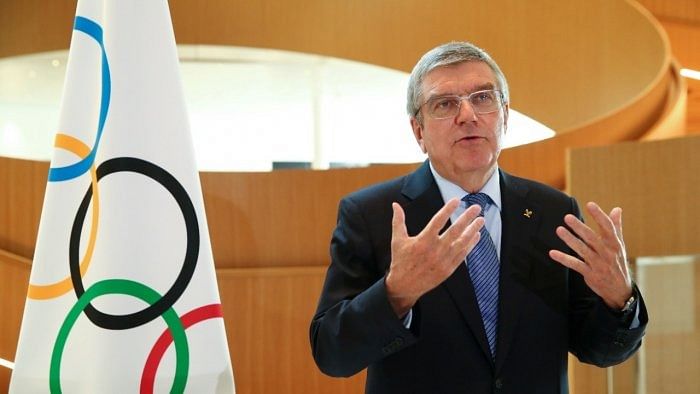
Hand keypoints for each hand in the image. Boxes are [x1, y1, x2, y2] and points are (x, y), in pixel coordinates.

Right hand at [385, 198, 483, 316]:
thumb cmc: (400, 261)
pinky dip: (470, 245)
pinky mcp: (448, 269)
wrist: (404, 286)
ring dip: (473, 230)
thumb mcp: (397, 240)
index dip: (448, 209)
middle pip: (455, 230)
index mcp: (423, 240)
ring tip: (481, 220)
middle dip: (467, 217)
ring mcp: (443, 260)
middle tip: (476, 207)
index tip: (457, 200)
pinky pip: (462, 254)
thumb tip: (395, 205)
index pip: (438, 221)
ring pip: (462, 242)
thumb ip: (398, 221)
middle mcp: (435, 250)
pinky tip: (476, 236)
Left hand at [549, 202, 632, 309]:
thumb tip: (616, 209)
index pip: (607, 227)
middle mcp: (607, 253)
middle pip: (592, 238)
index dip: (599, 216)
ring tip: (559, 230)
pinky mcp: (590, 274)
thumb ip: (616, 226)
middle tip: (567, 217)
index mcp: (614, 244)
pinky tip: (552, 253)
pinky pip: (575, 265)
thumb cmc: (617, 262)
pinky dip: (564, 259)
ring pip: (582, 250)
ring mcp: (598, 264)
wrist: (620, 290)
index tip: (590, 205)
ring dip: (570, 240)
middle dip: (579, 227)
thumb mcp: (620, 245)